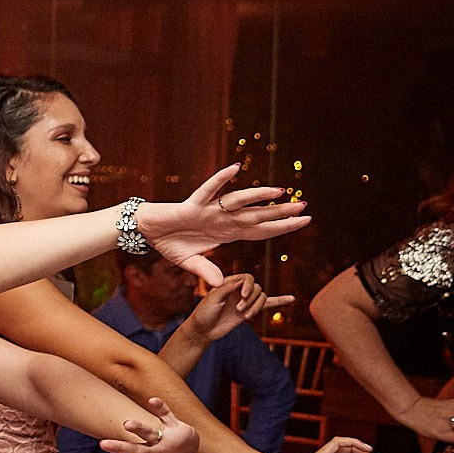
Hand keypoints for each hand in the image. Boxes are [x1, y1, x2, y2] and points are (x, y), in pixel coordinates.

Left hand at [95, 396, 203, 452]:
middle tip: (103, 444)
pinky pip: (166, 415)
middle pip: (133, 450)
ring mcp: (162, 438)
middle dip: (119, 447)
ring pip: (148, 432)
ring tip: (127, 424)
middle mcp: (151, 451)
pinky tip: (152, 400)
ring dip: (139, 428)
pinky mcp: (174, 426)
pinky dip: (160, 407)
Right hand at [134, 165, 309, 285]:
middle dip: (280, 213)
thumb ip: (206, 271)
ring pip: (238, 202)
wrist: (148, 230)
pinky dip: (220, 179)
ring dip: (258, 197)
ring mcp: (209, 211)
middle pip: (256, 216)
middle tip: (305, 207)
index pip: (260, 230)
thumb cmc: (169, 243)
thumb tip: (221, 283)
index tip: (304, 221)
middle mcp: (223, 219)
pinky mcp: (192, 206)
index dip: (282, 227)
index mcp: (226, 232)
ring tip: (280, 192)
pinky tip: (235, 168)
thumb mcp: (190, 263)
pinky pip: (208, 190)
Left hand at [184, 273, 293, 344]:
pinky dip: (279, 301)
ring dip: (256, 307)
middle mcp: (239, 290)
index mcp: (229, 283)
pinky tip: (291, 298)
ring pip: (262, 298)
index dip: (249, 285)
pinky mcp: (249, 311)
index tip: (243, 295)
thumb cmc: (204, 313)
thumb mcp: (213, 299)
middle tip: (239, 309)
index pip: (247, 278)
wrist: (202, 331)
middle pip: (257, 288)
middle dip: (251, 299)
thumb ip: (227, 287)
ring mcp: (245, 301)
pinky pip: (267, 304)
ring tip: (244, 315)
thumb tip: (244, 279)